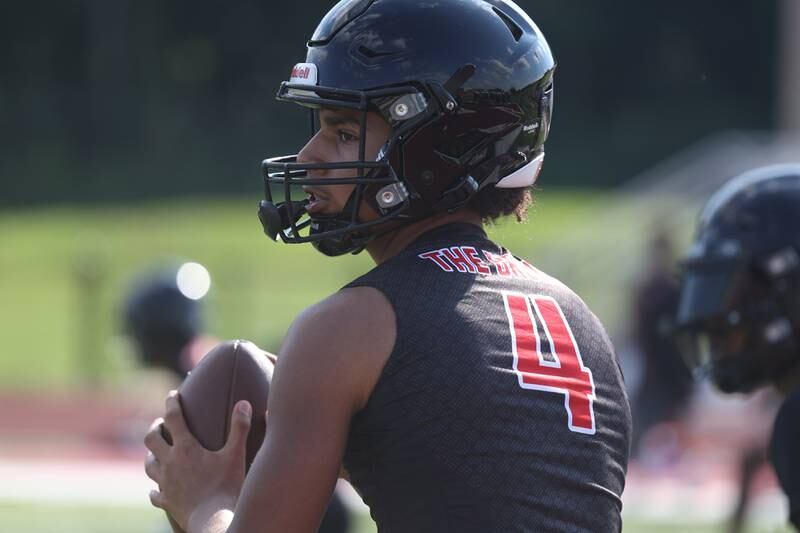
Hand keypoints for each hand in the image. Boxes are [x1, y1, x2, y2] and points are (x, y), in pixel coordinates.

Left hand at [144, 390, 252, 530]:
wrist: (213, 520)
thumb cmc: (226, 486)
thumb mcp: (235, 454)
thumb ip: (239, 427)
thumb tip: (244, 403)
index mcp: (186, 447)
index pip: (173, 417)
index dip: (172, 403)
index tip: (172, 394)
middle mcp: (170, 462)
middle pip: (152, 439)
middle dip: (155, 427)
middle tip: (160, 423)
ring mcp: (165, 483)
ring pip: (148, 464)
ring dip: (151, 454)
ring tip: (156, 451)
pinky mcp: (166, 501)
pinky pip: (154, 493)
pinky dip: (155, 488)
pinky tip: (157, 488)